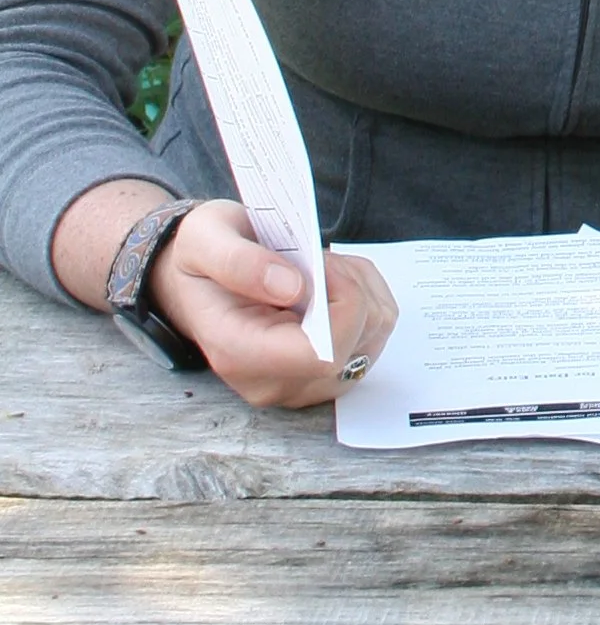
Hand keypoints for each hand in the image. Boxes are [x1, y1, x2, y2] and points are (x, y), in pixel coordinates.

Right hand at [146, 200, 398, 409]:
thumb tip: (292, 287)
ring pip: (374, 335)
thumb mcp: (204, 240)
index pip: (320, 354)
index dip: (341, 302)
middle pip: (354, 344)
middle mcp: (271, 382)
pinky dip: (366, 298)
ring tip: (321, 270)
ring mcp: (301, 385)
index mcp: (237, 353)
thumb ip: (239, 261)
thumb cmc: (200, 260)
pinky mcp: (324, 376)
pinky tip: (333, 285)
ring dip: (361, 288)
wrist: (198, 282)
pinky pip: (375, 334)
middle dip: (352, 286)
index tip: (322, 264)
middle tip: (316, 259)